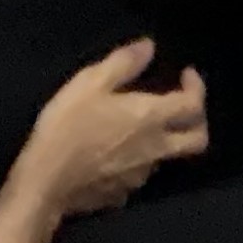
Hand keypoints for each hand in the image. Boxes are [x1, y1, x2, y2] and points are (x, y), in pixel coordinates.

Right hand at [4, 40, 209, 223]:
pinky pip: (139, 175)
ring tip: (141, 128)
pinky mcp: (122, 195)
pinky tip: (117, 155)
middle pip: (198, 140)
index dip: (197, 87)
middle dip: (197, 121)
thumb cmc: (68, 127)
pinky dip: (137, 162)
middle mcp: (156, 149)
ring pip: (168, 158)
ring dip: (164, 141)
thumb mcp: (90, 84)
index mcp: (152, 118)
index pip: (194, 104)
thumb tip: (149, 47)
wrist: (45, 183)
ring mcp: (141, 176)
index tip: (185, 75)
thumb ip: (123, 63)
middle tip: (182, 106)